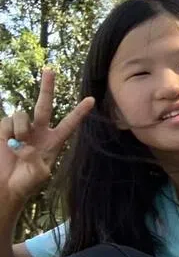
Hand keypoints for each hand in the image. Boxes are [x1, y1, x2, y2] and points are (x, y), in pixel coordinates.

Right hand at [0, 69, 93, 207]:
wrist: (5, 187)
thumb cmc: (25, 183)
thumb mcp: (38, 175)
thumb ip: (36, 161)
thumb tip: (26, 145)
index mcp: (54, 142)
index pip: (69, 124)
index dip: (79, 113)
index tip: (91, 99)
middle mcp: (39, 131)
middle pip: (44, 105)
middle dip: (47, 87)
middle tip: (49, 70)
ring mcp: (21, 129)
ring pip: (22, 114)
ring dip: (20, 127)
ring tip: (17, 143)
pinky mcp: (4, 130)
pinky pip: (7, 121)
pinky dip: (7, 131)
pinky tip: (7, 142)